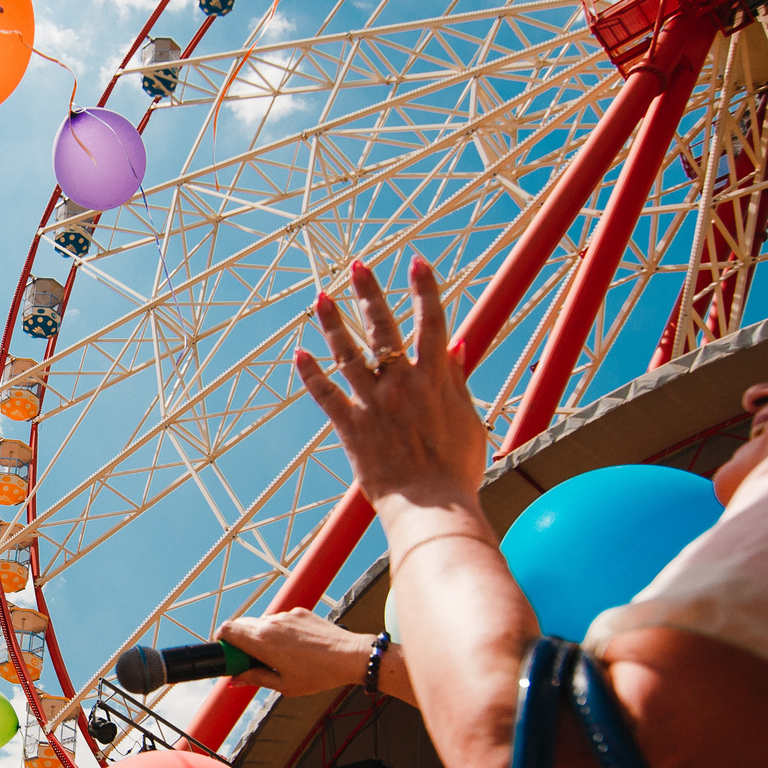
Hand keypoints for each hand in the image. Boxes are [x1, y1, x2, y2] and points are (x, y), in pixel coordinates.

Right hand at [218, 606, 378, 696]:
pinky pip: (280, 620)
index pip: (227, 630)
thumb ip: (255, 679)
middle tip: (249, 659)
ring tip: (278, 656)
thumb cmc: (319, 674)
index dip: (221, 641)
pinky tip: (295, 648)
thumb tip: (234, 680)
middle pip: (241, 624)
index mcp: (262, 641)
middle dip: (239, 640)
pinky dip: (279, 631)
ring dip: (261, 636)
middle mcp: (271, 623)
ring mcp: (286, 615)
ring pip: (261, 622)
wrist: (350, 656)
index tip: (227, 655)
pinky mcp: (300, 612)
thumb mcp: (284, 685)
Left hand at [295, 261, 487, 510]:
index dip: (424, 287)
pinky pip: (325, 394)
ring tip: (321, 297)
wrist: (431, 507)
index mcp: (435, 378)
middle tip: (358, 264)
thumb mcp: (468, 420)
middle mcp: (402, 383)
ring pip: (347, 353)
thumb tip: (456, 347)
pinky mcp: (351, 426)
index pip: (432, 320)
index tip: (416, 260)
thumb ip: (458, 381)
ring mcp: (373, 403)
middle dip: (370, 291)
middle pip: (383, 327)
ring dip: (332, 322)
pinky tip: (299, 353)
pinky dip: (310, 373)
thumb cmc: (457, 469)